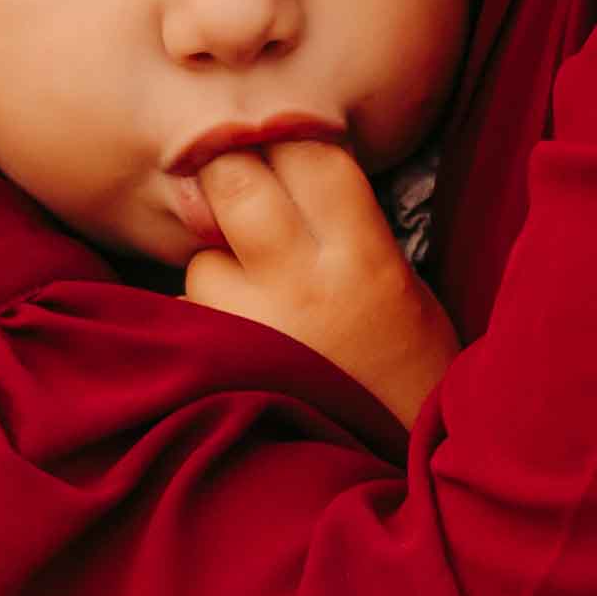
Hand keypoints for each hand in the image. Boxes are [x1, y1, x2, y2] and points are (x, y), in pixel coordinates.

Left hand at [183, 141, 452, 420]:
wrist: (400, 465)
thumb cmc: (407, 363)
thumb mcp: (397, 277)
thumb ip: (339, 220)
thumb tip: (273, 157)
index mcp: (364, 256)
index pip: (309, 151)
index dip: (288, 130)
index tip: (280, 135)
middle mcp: (303, 284)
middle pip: (234, 178)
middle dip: (228, 170)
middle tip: (240, 184)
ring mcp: (252, 328)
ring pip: (201, 255)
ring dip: (215, 262)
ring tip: (257, 297)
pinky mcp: (217, 367)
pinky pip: (189, 316)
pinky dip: (206, 320)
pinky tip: (243, 342)